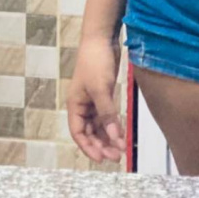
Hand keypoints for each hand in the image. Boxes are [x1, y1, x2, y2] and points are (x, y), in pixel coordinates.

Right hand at [67, 36, 126, 162]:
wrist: (102, 38)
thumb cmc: (96, 62)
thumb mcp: (101, 89)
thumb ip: (107, 113)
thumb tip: (114, 136)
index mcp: (75, 105)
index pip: (78, 133)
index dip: (88, 147)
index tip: (102, 159)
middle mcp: (83, 105)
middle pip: (90, 132)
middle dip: (102, 144)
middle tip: (117, 156)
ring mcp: (94, 100)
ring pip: (100, 125)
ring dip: (109, 137)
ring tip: (122, 149)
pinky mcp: (104, 94)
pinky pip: (108, 116)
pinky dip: (114, 125)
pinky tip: (122, 133)